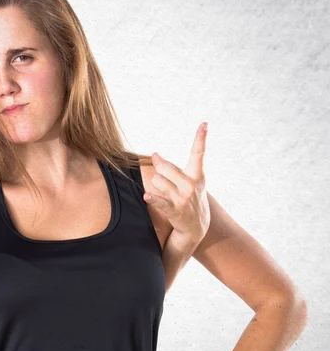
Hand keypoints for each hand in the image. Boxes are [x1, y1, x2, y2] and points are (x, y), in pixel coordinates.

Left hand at [144, 122, 210, 246]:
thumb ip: (173, 168)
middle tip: (158, 166)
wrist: (196, 226)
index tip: (204, 124)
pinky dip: (152, 198)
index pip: (198, 153)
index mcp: (197, 175)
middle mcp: (191, 184)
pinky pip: (159, 200)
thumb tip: (154, 155)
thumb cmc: (190, 198)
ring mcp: (183, 197)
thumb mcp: (190, 182)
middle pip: (166, 167)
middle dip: (159, 166)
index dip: (201, 138)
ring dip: (155, 185)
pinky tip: (146, 196)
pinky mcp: (174, 209)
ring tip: (164, 193)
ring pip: (158, 181)